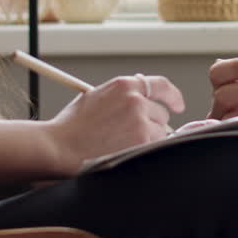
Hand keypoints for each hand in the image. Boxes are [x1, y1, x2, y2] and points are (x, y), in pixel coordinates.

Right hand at [44, 73, 183, 173]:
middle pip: (162, 113)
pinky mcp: (141, 141)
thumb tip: (139, 101)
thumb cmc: (71, 127)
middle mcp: (136, 100)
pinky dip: (145, 151)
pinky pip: (155, 146)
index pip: (161, 85)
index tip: (177, 105)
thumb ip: (120, 96)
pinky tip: (125, 152)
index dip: (172, 97)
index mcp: (124, 85)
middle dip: (152, 124)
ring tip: (122, 145)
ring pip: (160, 132)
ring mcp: (141, 121)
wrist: (60, 147)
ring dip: (148, 139)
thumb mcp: (95, 97)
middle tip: (131, 135)